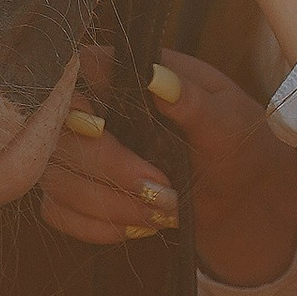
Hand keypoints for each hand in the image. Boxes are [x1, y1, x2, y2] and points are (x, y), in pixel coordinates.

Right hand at [38, 41, 296, 286]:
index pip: (72, 69)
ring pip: (56, 177)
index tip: (101, 127)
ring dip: (108, 204)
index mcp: (127, 73)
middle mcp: (94, 107)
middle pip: (59, 132)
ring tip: (162, 210)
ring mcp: (79, 151)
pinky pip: (57, 211)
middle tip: (162, 188)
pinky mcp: (76, 191)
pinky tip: (138, 225)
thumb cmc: (236, 142)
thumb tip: (157, 75)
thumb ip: (191, 99)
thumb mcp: (227, 119)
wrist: (240, 193)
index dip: (73, 98)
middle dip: (110, 168)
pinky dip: (96, 226)